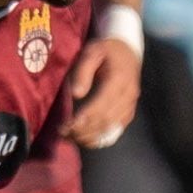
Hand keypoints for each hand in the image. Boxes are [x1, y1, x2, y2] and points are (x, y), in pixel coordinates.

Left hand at [65, 34, 140, 148]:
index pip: (102, 103)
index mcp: (119, 79)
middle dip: (83, 129)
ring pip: (111, 127)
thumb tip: (76, 93)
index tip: (67, 125)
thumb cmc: (103, 51)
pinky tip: (84, 141)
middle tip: (62, 133)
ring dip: (89, 136)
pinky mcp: (128, 111)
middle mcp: (128, 94)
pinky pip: (117, 130)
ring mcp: (130, 104)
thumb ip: (83, 71)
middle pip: (106, 119)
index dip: (85, 117)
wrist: (126, 51)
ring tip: (69, 138)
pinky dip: (101, 138)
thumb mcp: (91, 52)